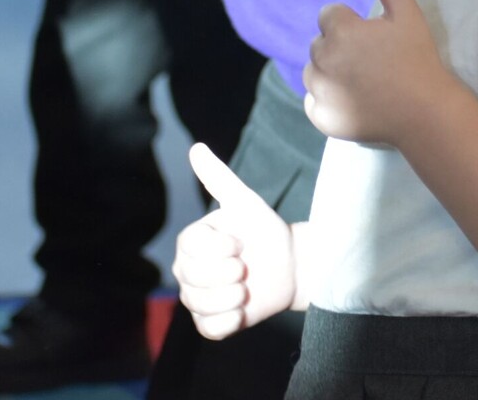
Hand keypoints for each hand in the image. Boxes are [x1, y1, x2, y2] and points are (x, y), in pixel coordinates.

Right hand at [174, 143, 296, 339]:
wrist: (290, 265)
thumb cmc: (265, 231)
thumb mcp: (245, 202)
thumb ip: (218, 178)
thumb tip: (196, 148)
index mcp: (190, 242)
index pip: (190, 249)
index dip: (219, 249)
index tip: (241, 243)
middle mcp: (187, 270)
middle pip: (192, 278)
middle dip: (227, 273)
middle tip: (246, 266)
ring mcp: (197, 298)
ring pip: (199, 304)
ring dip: (231, 297)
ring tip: (248, 287)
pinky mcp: (210, 323)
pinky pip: (208, 329)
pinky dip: (228, 322)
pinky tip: (243, 310)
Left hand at [302, 0, 454, 144]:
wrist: (426, 113)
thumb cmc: (418, 59)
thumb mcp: (408, 14)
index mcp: (340, 32)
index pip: (329, 16)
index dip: (351, 24)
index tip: (373, 39)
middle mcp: (322, 61)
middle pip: (319, 44)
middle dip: (338, 47)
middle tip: (370, 61)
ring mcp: (320, 92)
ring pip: (313, 72)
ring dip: (329, 72)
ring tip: (362, 81)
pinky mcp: (322, 117)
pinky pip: (313, 101)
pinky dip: (327, 100)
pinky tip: (354, 101)